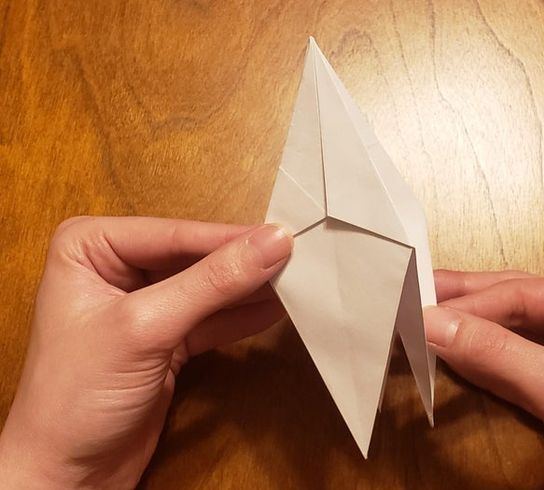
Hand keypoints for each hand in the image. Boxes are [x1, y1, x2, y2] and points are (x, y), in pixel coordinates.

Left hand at [0, 217, 292, 488]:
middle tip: (295, 258)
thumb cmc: (74, 398)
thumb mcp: (146, 327)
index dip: (231, 238)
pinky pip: (211, 318)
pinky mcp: (165, 337)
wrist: (69, 474)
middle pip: (194, 256)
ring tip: (293, 281)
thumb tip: (270, 243)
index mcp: (90, 247)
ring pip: (207, 286)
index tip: (282, 236)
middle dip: (242, 263)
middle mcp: (115, 268)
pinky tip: (273, 309)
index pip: (175, 234)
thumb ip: (212, 283)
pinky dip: (241, 317)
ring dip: (248, 289)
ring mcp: (142, 304)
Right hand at [425, 270, 543, 489]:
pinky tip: (456, 357)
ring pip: (513, 335)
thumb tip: (434, 323)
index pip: (523, 293)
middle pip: (516, 305)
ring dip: (470, 332)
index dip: (470, 302)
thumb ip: (502, 357)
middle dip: (466, 305)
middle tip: (413, 298)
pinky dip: (483, 364)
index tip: (421, 312)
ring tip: (425, 321)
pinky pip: (516, 368)